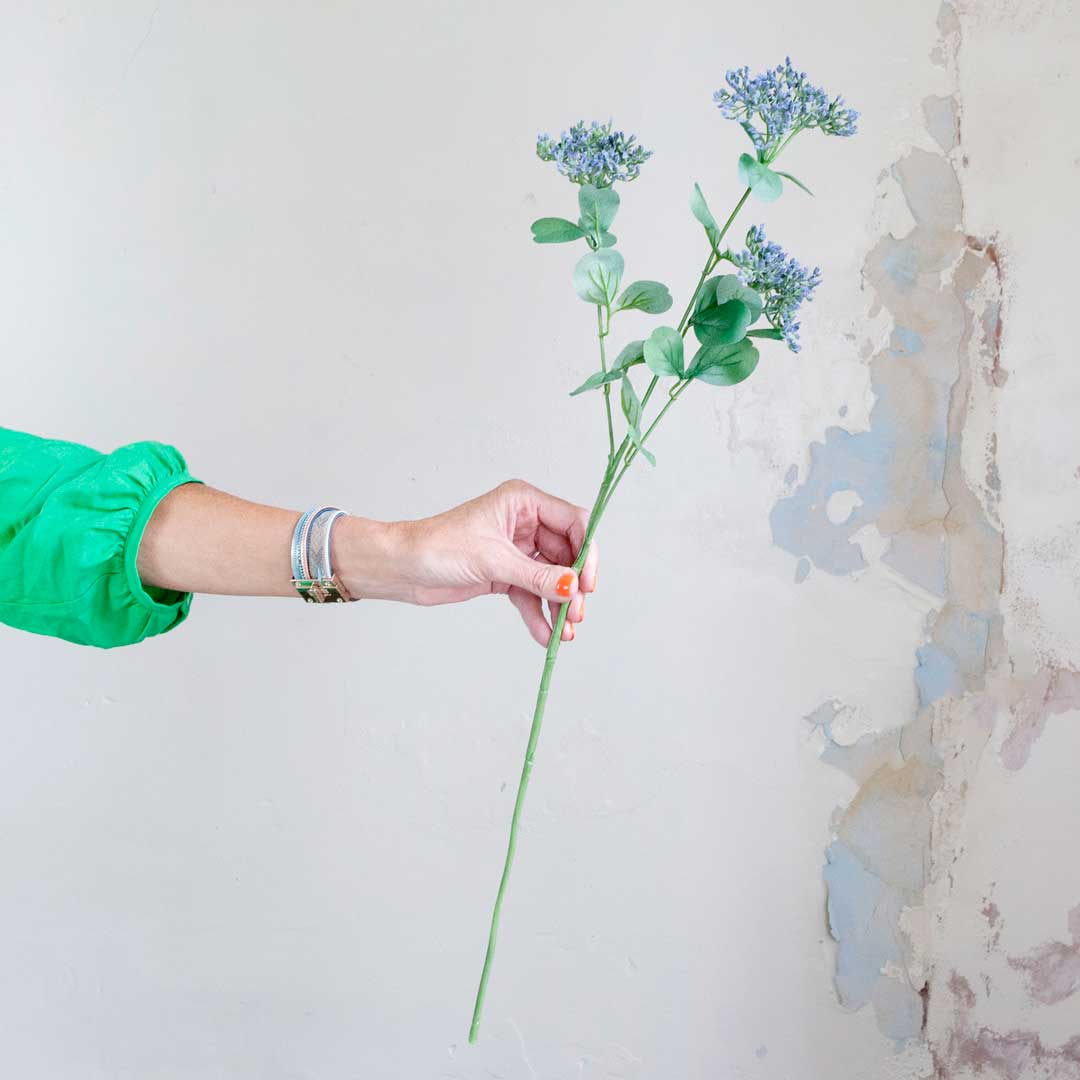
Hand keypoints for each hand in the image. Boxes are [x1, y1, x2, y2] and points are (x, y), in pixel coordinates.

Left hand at [335, 480, 598, 645]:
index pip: (573, 521)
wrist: (402, 567)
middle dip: (573, 586)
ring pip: (551, 578)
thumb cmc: (438, 547)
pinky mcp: (505, 574)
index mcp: (523, 502)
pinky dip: (538, 614)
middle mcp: (524, 523)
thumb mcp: (493, 561)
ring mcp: (516, 550)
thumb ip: (536, 576)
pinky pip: (531, 594)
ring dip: (558, 606)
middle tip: (576, 614)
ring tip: (565, 633)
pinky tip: (545, 636)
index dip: (586, 552)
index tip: (588, 583)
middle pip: (566, 554)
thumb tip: (572, 588)